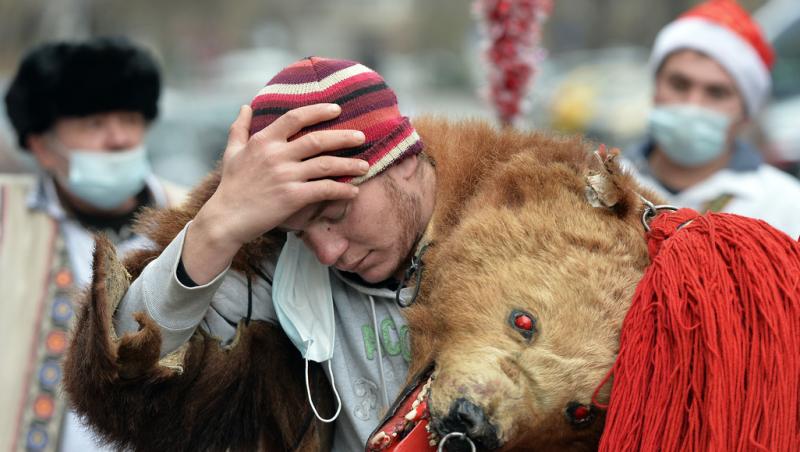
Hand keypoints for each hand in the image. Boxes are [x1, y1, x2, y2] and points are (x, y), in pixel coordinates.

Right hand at [184, 104, 366, 282]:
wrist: (226, 219)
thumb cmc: (231, 186)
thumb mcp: (232, 152)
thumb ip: (240, 128)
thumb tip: (245, 106)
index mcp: (264, 141)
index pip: (295, 117)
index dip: (319, 111)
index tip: (337, 109)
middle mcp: (276, 155)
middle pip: (318, 140)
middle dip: (344, 137)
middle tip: (361, 136)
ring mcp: (285, 176)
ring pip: (326, 165)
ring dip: (349, 165)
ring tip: (365, 166)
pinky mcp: (292, 197)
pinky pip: (324, 190)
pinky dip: (342, 190)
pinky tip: (353, 192)